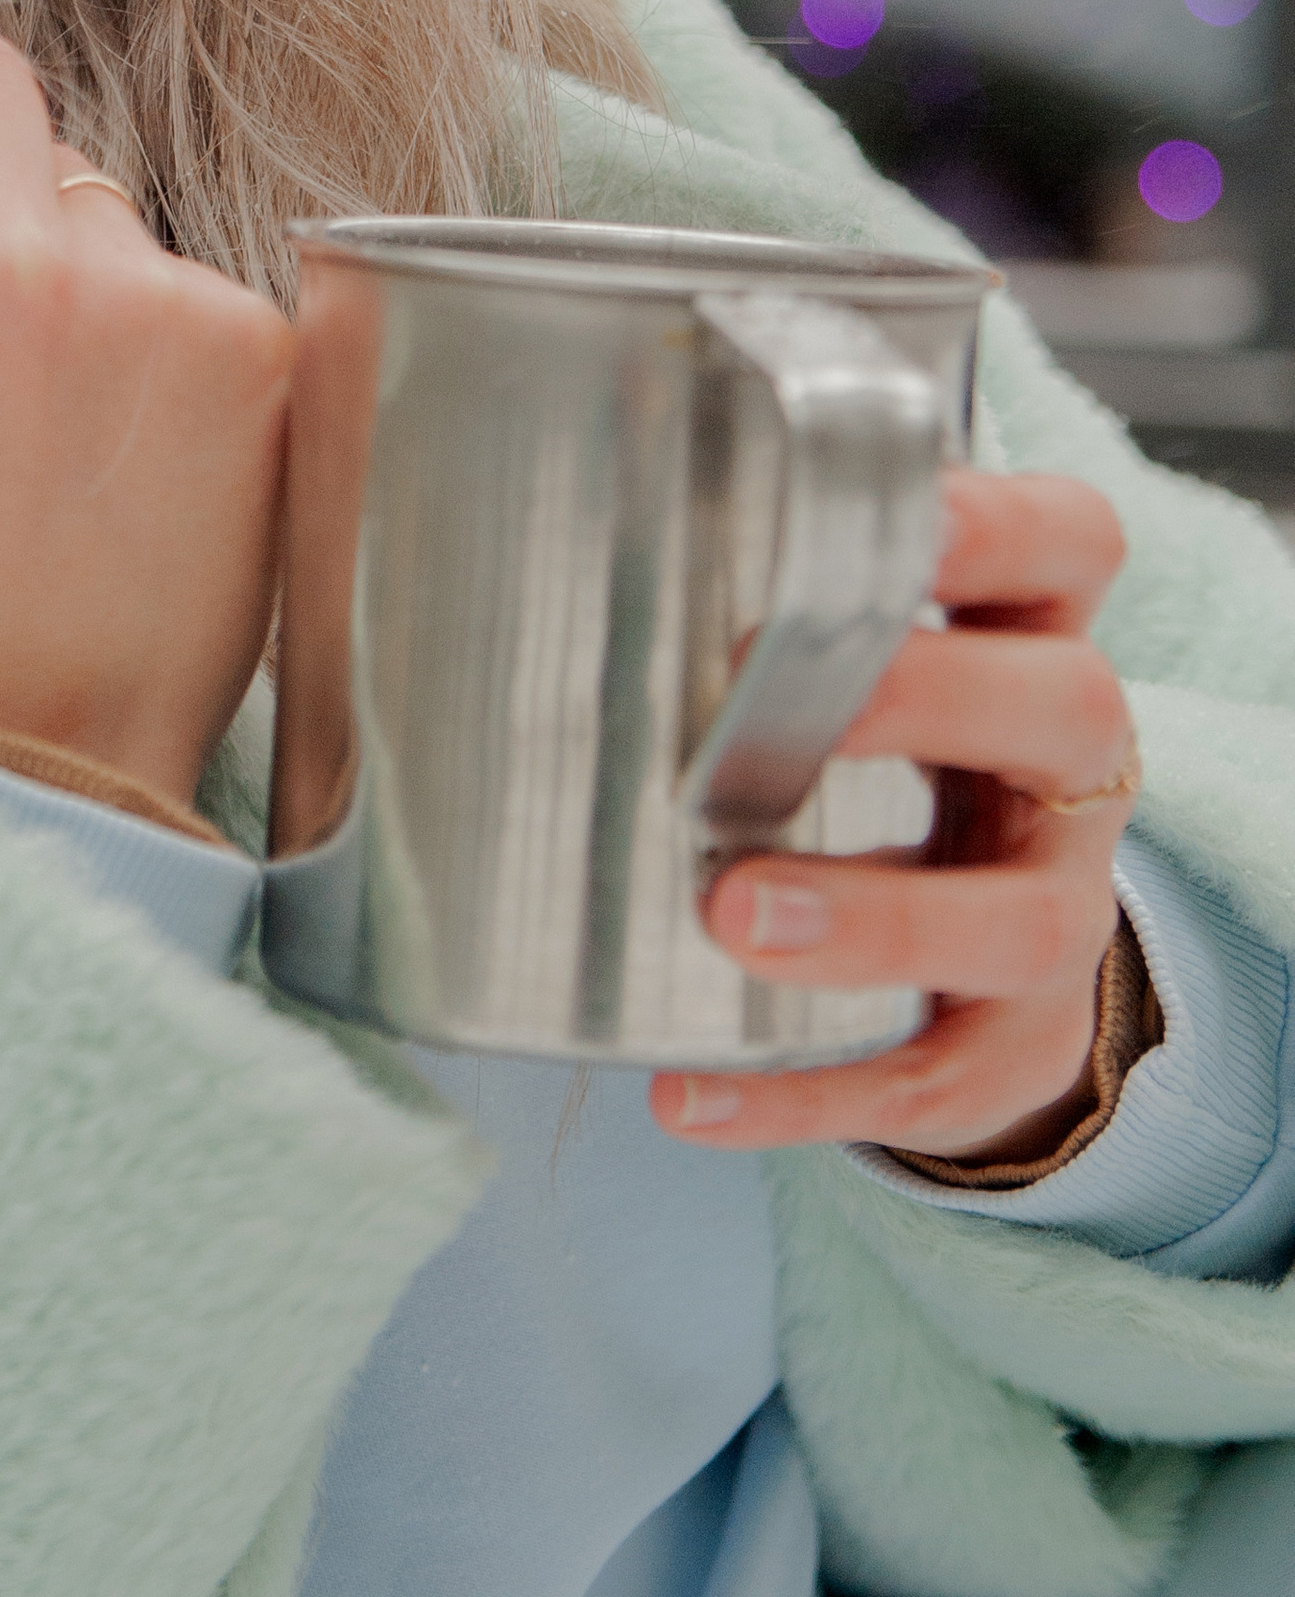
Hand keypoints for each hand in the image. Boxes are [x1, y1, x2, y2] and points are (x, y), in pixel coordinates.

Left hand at [652, 471, 1135, 1158]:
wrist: (987, 944)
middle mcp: (1071, 770)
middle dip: (927, 697)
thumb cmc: (884, 753)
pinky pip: (935, 1078)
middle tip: (756, 686)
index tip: (893, 516)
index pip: (1070, 544)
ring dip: (876, 919)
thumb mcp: (863, 654)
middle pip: (1070, 711)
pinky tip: (686, 1090)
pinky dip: (808, 1093)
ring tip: (731, 913)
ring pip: (1018, 919)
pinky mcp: (1015, 1042)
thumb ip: (757, 587)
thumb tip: (526, 502)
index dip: (999, 524)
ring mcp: (1061, 910)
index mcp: (1032, 637)